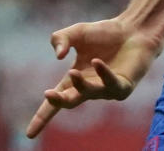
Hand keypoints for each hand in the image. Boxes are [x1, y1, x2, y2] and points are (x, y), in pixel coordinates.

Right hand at [25, 17, 160, 137]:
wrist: (134, 29)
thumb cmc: (105, 33)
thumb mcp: (77, 32)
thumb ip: (60, 38)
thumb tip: (57, 55)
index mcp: (75, 79)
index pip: (55, 101)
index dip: (42, 117)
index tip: (30, 134)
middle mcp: (89, 88)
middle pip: (69, 101)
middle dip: (58, 101)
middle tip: (49, 94)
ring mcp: (106, 89)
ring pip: (89, 93)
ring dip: (80, 85)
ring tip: (73, 72)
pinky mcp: (123, 86)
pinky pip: (111, 84)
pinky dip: (103, 74)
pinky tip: (97, 62)